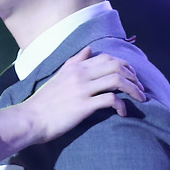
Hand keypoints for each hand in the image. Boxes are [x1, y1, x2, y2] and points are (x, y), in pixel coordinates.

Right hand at [14, 46, 146, 144]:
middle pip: (116, 66)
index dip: (124, 65)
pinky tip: (123, 113)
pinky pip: (111, 100)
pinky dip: (122, 105)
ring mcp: (82, 90)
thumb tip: (88, 49)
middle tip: (140, 88)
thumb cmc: (43, 102)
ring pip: (117, 80)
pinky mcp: (84, 106)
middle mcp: (80, 75)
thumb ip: (74, 62)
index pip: (107, 58)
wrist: (29, 119)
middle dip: (133, 76)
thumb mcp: (58, 76)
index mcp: (75, 67)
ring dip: (133, 89)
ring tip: (140, 99)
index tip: (132, 76)